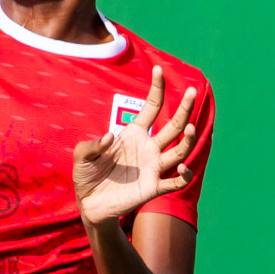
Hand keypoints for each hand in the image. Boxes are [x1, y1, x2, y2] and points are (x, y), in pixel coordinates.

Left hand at [72, 66, 196, 225]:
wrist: (89, 203)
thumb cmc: (87, 174)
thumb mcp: (81, 155)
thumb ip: (92, 145)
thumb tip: (110, 137)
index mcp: (134, 134)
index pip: (151, 107)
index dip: (157, 88)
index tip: (158, 69)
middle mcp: (148, 148)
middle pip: (174, 125)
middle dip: (185, 108)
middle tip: (193, 91)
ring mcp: (153, 167)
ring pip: (180, 150)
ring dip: (188, 139)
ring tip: (190, 128)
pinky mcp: (153, 188)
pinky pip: (176, 182)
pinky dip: (184, 176)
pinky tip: (183, 169)